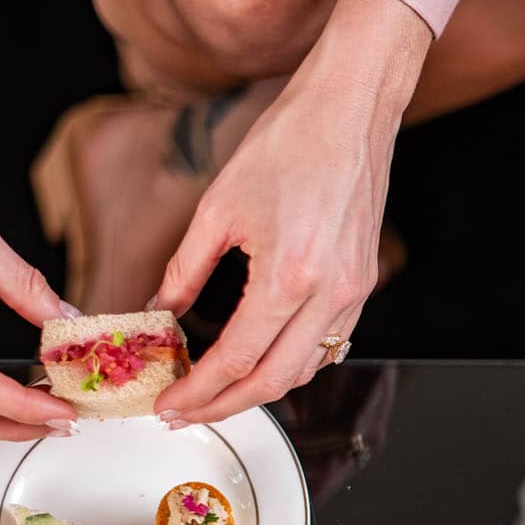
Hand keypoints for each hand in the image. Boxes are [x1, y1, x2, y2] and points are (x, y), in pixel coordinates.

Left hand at [151, 0, 429, 425]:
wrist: (349, 113)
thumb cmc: (289, 144)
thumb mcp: (218, 207)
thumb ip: (185, 270)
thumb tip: (162, 313)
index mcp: (288, 275)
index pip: (236, 358)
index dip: (198, 391)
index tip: (168, 404)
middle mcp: (329, 293)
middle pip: (274, 380)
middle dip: (225, 405)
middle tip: (185, 411)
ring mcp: (353, 293)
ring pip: (306, 369)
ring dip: (261, 388)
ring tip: (218, 389)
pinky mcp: (363, 285)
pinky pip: (329, 344)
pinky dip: (292, 362)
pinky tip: (263, 357)